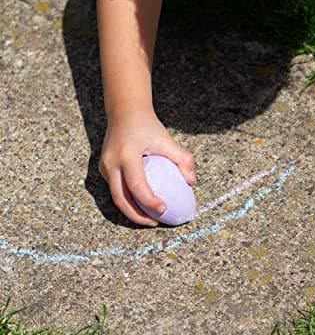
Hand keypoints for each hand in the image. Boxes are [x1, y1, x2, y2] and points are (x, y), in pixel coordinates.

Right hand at [99, 109, 195, 225]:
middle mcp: (111, 163)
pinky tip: (142, 206)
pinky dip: (128, 201)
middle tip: (155, 222)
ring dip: (131, 211)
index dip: (149, 201)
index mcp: (127, 155)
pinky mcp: (104, 169)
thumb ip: (182, 159)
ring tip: (149, 219)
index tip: (164, 209)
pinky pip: (115, 189)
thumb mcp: (167, 140)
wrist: (125, 112)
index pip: (137, 185)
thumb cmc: (148, 126)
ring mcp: (104, 167)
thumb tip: (191, 182)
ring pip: (116, 197)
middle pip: (120, 198)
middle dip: (137, 216)